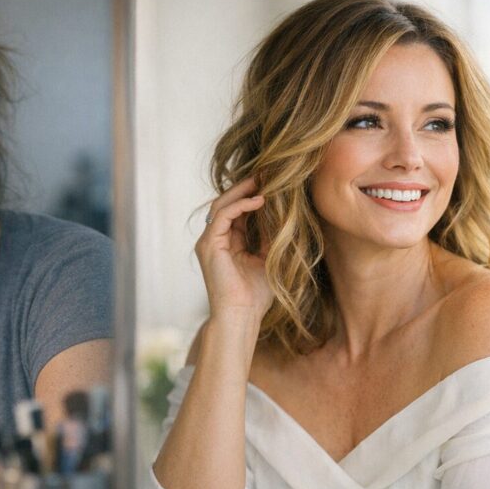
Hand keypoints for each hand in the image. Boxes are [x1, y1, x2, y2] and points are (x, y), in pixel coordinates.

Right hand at [195, 177, 272, 319]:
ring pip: (222, 204)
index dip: (252, 196)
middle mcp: (214, 240)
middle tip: (266, 173)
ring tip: (263, 180)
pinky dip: (241, 205)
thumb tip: (280, 213)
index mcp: (227, 243)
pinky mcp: (208, 245)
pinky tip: (260, 200)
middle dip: (246, 187)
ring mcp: (209, 242)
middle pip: (226, 203)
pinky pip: (222, 215)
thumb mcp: (267, 258)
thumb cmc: (255, 295)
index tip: (272, 183)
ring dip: (242, 190)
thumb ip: (268, 236)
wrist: (242, 315)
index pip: (237, 212)